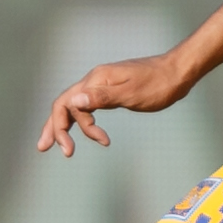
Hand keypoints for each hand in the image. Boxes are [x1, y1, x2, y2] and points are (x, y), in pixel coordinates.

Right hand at [37, 53, 194, 156]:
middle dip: (54, 127)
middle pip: (64, 104)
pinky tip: (94, 134)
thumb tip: (74, 102)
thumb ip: (103, 97)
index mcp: (95, 80)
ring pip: (77, 107)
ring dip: (70, 127)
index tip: (68, 150)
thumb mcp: (132, 93)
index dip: (60, 127)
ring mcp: (103, 85)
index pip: (65, 104)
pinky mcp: (112, 91)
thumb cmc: (159, 84)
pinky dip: (86, 122)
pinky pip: (91, 107)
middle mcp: (95, 80)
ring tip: (69, 150)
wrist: (179, 72)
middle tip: (43, 148)